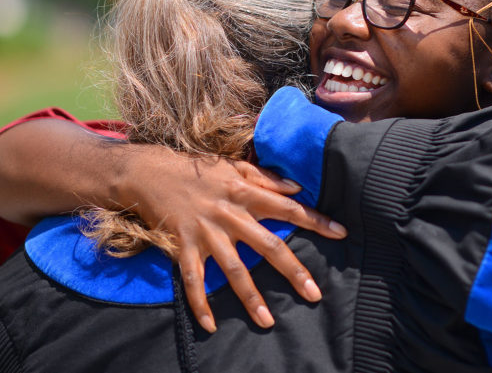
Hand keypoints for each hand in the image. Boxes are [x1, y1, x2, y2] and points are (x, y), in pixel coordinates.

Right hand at [113, 144, 346, 332]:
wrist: (150, 172)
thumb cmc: (197, 169)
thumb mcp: (234, 165)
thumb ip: (266, 178)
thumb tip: (297, 188)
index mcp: (245, 193)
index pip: (288, 208)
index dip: (316, 220)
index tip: (341, 233)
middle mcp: (230, 214)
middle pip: (268, 245)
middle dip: (293, 271)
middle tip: (313, 294)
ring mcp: (206, 233)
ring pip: (234, 270)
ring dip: (251, 297)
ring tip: (268, 321)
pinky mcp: (183, 246)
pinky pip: (193, 281)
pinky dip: (200, 304)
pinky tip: (211, 325)